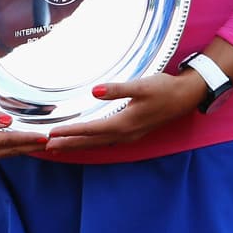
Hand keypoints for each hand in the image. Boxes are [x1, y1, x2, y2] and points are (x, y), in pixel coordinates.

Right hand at [0, 67, 46, 163]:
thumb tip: (9, 122)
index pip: (8, 141)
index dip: (28, 139)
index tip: (44, 138)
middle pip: (10, 150)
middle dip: (31, 146)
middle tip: (52, 141)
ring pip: (6, 153)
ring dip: (24, 148)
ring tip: (42, 143)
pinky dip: (13, 147)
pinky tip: (24, 143)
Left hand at [40, 71, 205, 152]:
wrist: (185, 96)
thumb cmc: (163, 88)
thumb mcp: (141, 85)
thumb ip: (117, 89)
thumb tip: (94, 91)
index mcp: (124, 123)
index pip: (91, 130)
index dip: (70, 132)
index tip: (51, 134)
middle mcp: (125, 134)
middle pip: (91, 141)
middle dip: (69, 144)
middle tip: (46, 147)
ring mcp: (129, 135)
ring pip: (98, 143)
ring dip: (78, 145)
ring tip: (59, 147)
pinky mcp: (132, 132)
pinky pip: (105, 141)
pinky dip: (90, 142)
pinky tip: (84, 141)